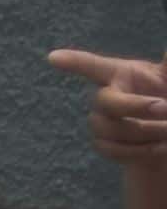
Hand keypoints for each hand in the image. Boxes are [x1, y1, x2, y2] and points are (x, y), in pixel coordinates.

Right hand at [56, 49, 166, 167]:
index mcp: (122, 75)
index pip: (92, 66)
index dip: (73, 62)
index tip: (53, 57)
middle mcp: (108, 96)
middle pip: (104, 101)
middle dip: (134, 106)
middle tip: (166, 108)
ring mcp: (103, 121)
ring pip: (107, 129)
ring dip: (145, 132)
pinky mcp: (105, 145)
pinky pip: (112, 150)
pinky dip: (139, 151)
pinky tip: (160, 147)